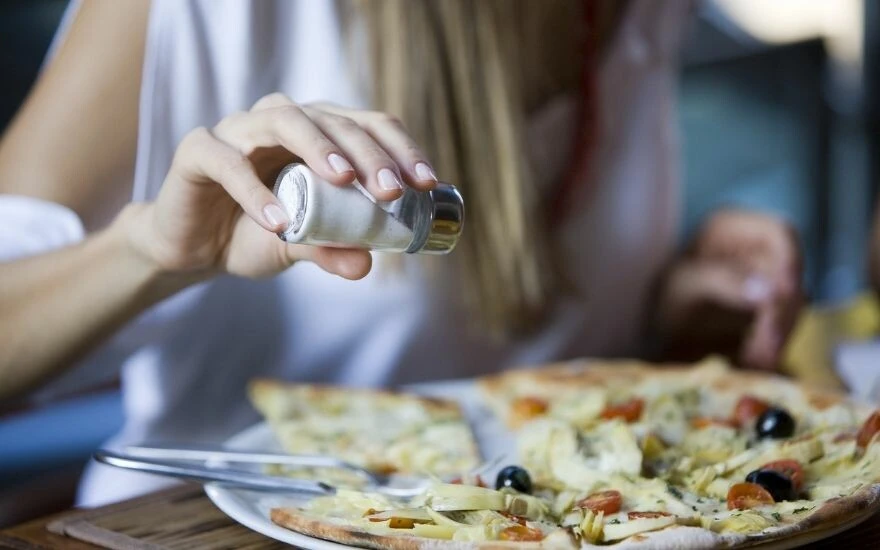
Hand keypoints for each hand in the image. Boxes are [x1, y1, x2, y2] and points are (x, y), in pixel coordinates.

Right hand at [125, 94, 437, 278]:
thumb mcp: (299, 245)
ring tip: (344, 181)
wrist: (191, 248)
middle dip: (368, 152)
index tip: (427, 184)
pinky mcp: (198, 151)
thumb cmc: (251, 234)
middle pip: (332, 119)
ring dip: (318, 147)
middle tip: (392, 190)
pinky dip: (254, 190)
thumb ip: (330, 249)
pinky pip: (227, 162)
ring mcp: (237, 130)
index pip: (367, 125)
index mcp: (316, 135)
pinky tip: (278, 222)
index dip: (400, 149)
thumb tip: (366, 265)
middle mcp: (281, 121)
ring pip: (282, 118)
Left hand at [652, 210, 803, 369]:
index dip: (791, 261)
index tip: (787, 293)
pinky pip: (782, 324)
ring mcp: (766, 277)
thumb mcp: (684, 283)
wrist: (655, 325)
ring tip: (756, 361)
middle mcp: (755, 247)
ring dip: (778, 335)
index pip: (779, 233)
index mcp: (731, 227)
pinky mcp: (769, 306)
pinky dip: (772, 344)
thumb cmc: (665, 292)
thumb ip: (723, 280)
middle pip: (789, 275)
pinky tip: (756, 361)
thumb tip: (769, 290)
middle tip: (767, 348)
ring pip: (791, 304)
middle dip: (781, 313)